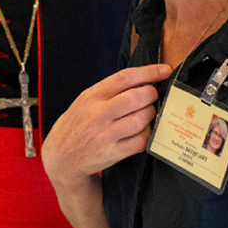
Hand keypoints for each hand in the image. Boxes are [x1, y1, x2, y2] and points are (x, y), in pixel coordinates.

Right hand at [43, 64, 170, 184]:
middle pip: (136, 98)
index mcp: (91, 96)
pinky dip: (147, 135)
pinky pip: (140, 141)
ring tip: (147, 115)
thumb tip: (144, 80)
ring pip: (141, 120)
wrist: (63, 157)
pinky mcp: (112, 153)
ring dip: (151, 115)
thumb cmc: (78, 124)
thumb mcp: (86, 101)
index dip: (148, 72)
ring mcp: (105, 135)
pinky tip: (143, 132)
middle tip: (152, 97)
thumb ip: (110, 91)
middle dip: (152, 95)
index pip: (124, 78)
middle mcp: (98, 114)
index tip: (165, 70)